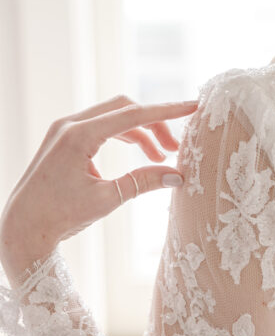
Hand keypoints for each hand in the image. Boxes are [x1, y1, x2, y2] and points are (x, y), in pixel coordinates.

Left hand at [0, 94, 199, 285]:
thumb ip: (143, 182)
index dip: (167, 111)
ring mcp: (64, 129)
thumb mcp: (106, 199)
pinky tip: (135, 157)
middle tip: (174, 149)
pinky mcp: (63, 138)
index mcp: (79, 135)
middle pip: (125, 108)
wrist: (20, 228)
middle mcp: (70, 124)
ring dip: (140, 132)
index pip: (133, 114)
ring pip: (114, 116)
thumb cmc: (59, 217)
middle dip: (154, 124)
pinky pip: (101, 126)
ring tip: (159, 158)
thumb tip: (178, 175)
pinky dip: (123, 136)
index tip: (193, 107)